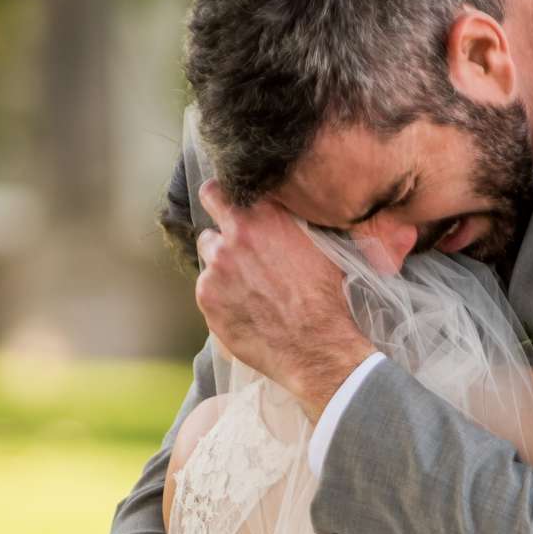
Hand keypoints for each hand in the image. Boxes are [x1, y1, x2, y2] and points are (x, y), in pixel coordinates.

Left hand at [194, 182, 371, 417]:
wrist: (317, 345)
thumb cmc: (326, 297)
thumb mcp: (319, 244)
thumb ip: (288, 222)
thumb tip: (277, 212)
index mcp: (264, 215)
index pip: (222, 188)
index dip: (224, 196)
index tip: (226, 204)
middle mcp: (235, 235)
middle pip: (209, 216)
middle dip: (220, 225)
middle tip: (232, 243)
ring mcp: (216, 266)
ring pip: (209, 256)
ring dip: (222, 265)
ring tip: (249, 287)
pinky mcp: (206, 297)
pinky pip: (207, 290)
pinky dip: (221, 297)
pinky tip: (245, 308)